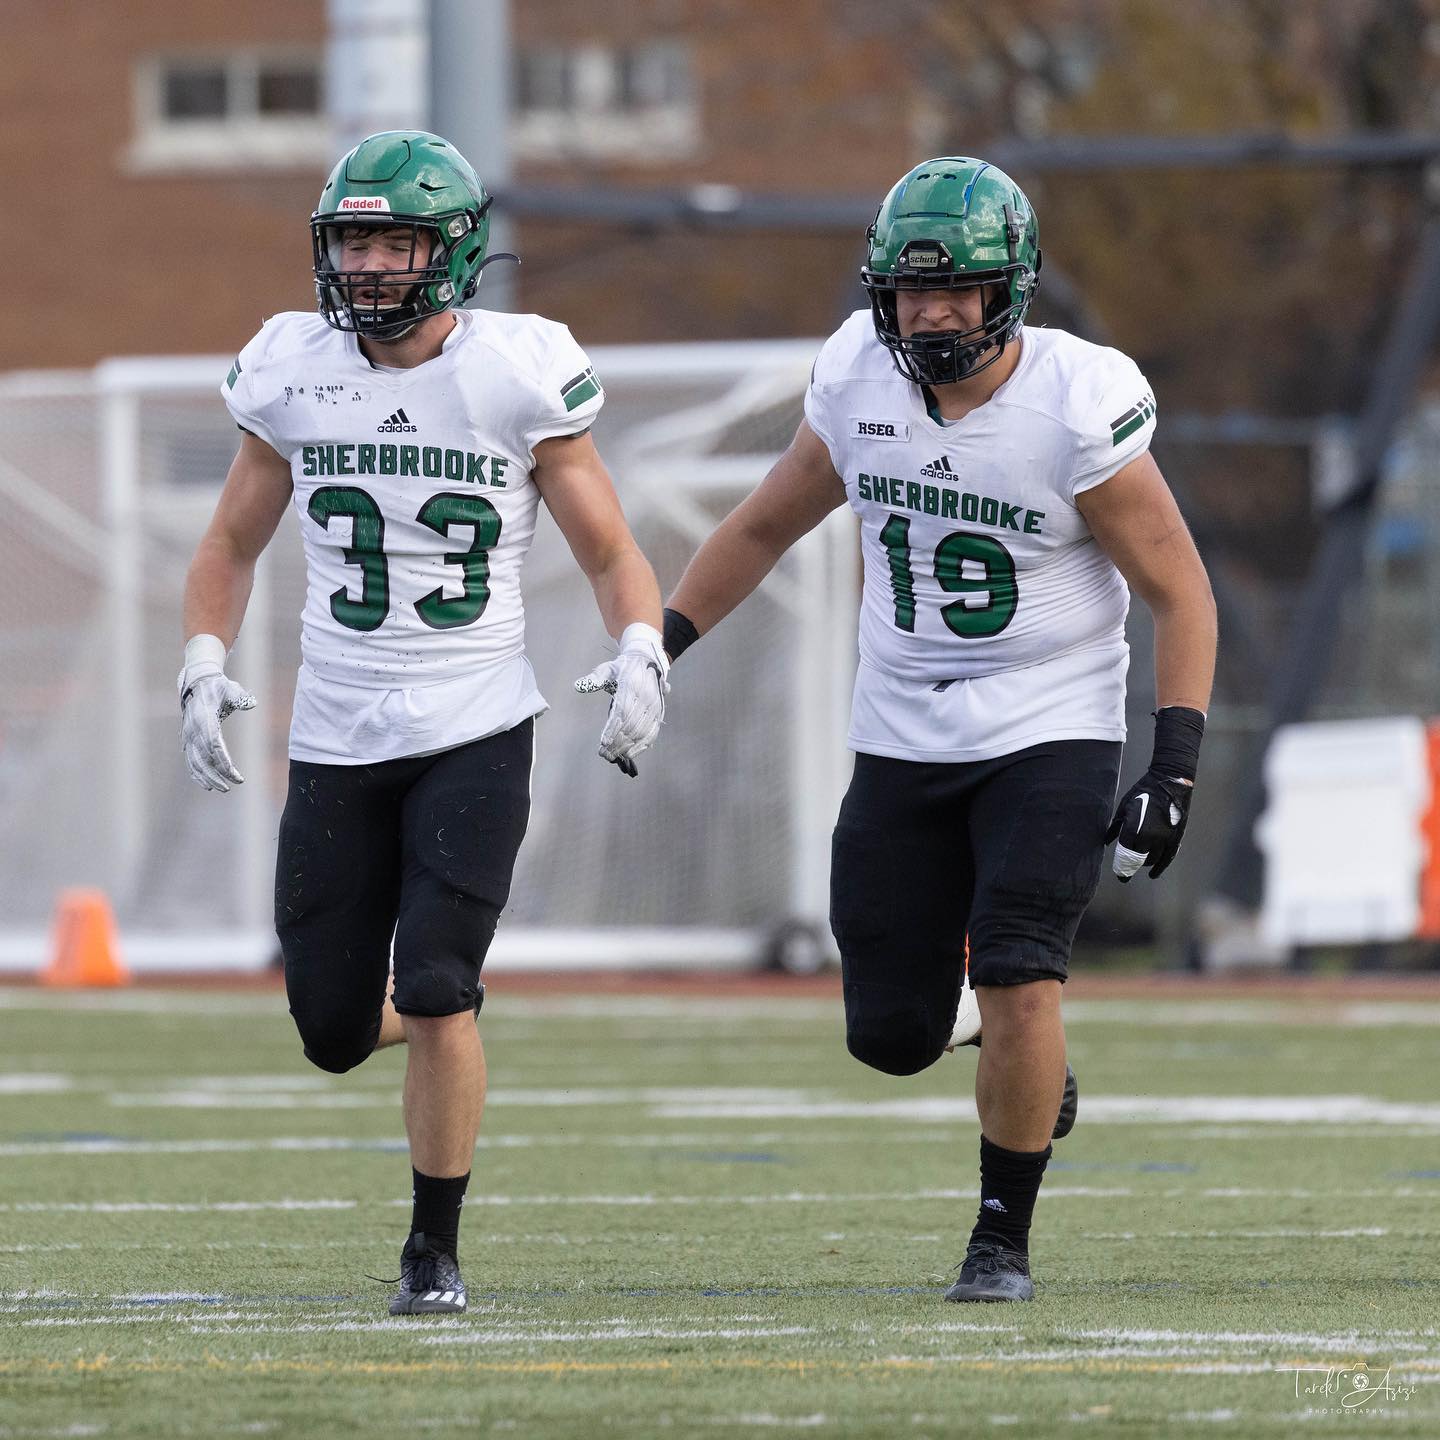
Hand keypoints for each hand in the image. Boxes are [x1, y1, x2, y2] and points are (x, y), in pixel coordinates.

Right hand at [178, 635, 255, 792]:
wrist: (197, 683)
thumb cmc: (218, 687)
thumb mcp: (230, 688)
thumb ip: (240, 697)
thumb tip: (252, 703)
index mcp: (204, 719)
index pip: (214, 746)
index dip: (223, 762)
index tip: (235, 775)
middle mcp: (193, 730)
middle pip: (203, 758)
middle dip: (217, 774)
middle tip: (232, 785)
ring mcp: (188, 737)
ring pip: (194, 763)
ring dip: (207, 778)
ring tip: (223, 788)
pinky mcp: (187, 741)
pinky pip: (190, 761)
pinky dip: (197, 774)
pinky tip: (208, 785)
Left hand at [573, 622, 668, 777]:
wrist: (648, 660)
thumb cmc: (623, 668)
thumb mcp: (607, 668)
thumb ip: (594, 678)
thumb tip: (578, 686)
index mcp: (631, 685)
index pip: (621, 712)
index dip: (613, 729)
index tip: (603, 743)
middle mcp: (645, 697)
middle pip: (631, 725)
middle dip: (618, 742)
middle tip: (605, 754)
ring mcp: (654, 706)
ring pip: (642, 731)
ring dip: (628, 746)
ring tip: (615, 756)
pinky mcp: (659, 712)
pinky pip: (653, 732)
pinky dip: (643, 745)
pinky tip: (631, 753)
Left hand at [1106, 771, 1192, 880]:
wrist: (1169, 783)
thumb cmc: (1143, 792)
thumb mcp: (1124, 807)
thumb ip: (1115, 827)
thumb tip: (1107, 842)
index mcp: (1133, 829)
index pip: (1125, 854)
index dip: (1121, 866)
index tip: (1118, 873)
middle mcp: (1149, 837)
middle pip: (1138, 860)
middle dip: (1130, 868)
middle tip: (1125, 873)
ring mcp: (1164, 838)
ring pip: (1152, 859)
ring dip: (1143, 864)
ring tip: (1138, 864)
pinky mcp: (1175, 837)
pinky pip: (1168, 857)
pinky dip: (1160, 867)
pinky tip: (1154, 874)